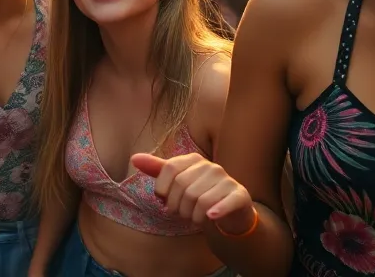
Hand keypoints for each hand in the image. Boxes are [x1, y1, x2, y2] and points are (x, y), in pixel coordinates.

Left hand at [131, 152, 254, 231]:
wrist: (229, 213)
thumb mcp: (177, 182)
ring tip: (196, 217)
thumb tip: (134, 158)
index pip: (169, 169)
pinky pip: (225, 203)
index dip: (162, 190)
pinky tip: (211, 217)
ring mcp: (227, 180)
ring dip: (193, 216)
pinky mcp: (240, 196)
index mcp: (194, 160)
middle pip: (183, 187)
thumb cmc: (198, 196)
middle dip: (177, 207)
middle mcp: (212, 166)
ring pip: (199, 200)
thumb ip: (157, 170)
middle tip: (183, 213)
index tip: (165, 201)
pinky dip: (216, 211)